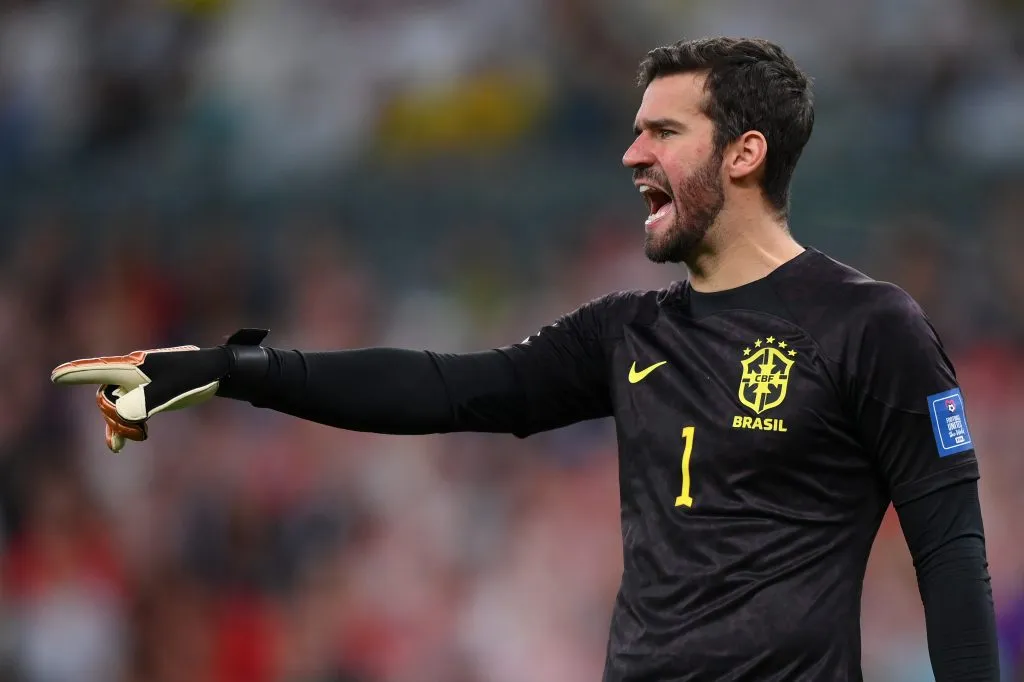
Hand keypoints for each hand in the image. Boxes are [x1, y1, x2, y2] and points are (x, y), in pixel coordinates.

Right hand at [51, 329, 266, 451]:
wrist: (216, 373)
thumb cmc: (195, 376)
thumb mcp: (173, 390)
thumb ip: (147, 401)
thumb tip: (123, 415)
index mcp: (134, 366)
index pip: (99, 369)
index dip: (76, 374)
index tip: (56, 377)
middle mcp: (131, 373)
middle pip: (105, 398)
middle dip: (115, 417)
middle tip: (140, 430)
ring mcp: (137, 385)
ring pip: (114, 408)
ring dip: (121, 425)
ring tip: (140, 436)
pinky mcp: (145, 396)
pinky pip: (124, 414)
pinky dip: (121, 429)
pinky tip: (116, 447)